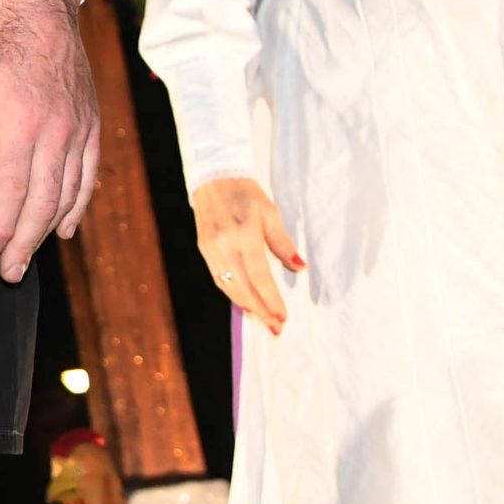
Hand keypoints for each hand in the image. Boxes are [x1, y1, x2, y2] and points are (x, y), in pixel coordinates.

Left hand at [0, 0, 99, 281]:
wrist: (40, 12)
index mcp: (21, 125)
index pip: (10, 190)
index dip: (0, 226)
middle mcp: (56, 133)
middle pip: (41, 202)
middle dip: (24, 241)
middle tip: (9, 272)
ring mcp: (78, 131)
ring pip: (67, 194)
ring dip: (47, 230)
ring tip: (30, 257)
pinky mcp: (91, 127)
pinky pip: (87, 176)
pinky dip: (77, 206)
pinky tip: (63, 227)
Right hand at [191, 176, 300, 336]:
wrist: (214, 176)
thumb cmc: (246, 193)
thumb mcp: (270, 213)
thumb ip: (282, 243)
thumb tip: (299, 268)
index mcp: (243, 233)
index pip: (259, 276)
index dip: (272, 299)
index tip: (284, 316)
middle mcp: (224, 244)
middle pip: (243, 287)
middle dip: (260, 310)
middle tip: (276, 327)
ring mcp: (211, 247)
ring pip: (229, 286)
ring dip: (246, 306)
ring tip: (263, 319)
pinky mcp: (203, 248)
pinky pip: (219, 277)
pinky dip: (232, 293)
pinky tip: (245, 302)